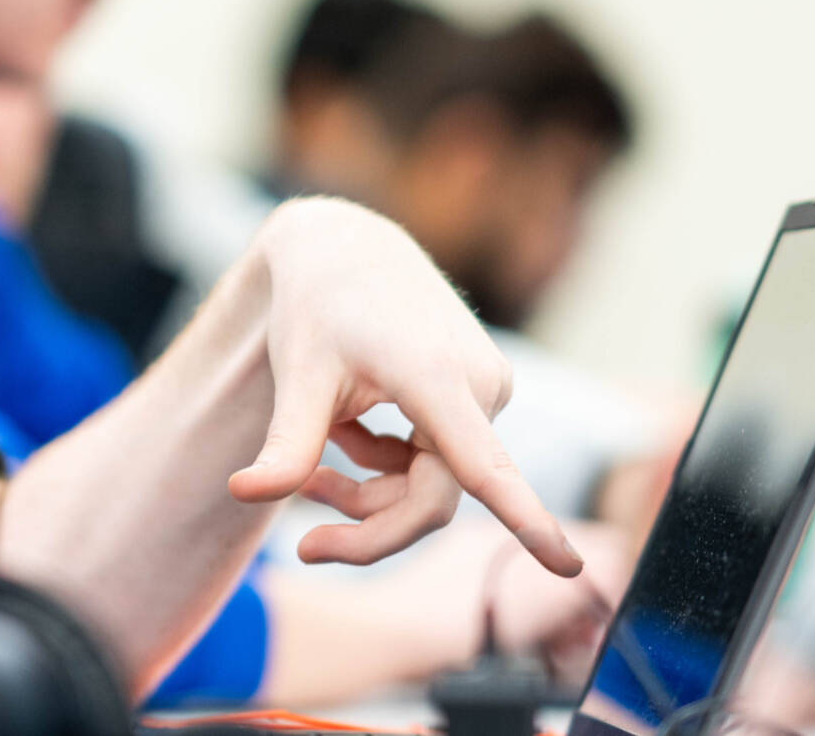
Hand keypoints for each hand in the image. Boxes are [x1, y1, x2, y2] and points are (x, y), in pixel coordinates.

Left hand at [225, 197, 583, 577]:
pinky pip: (439, 458)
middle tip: (304, 544)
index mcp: (436, 378)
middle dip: (368, 523)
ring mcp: (487, 388)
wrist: (343, 247)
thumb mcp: (297, 374)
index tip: (572, 569)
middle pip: (434, 498)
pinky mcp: (481, 392)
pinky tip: (345, 429)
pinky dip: (388, 461)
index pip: (483, 467)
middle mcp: (479, 383)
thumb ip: (285, 445)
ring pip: (434, 482)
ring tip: (311, 466)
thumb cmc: (318, 305)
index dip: (527, 522)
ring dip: (371, 490)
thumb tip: (242, 495)